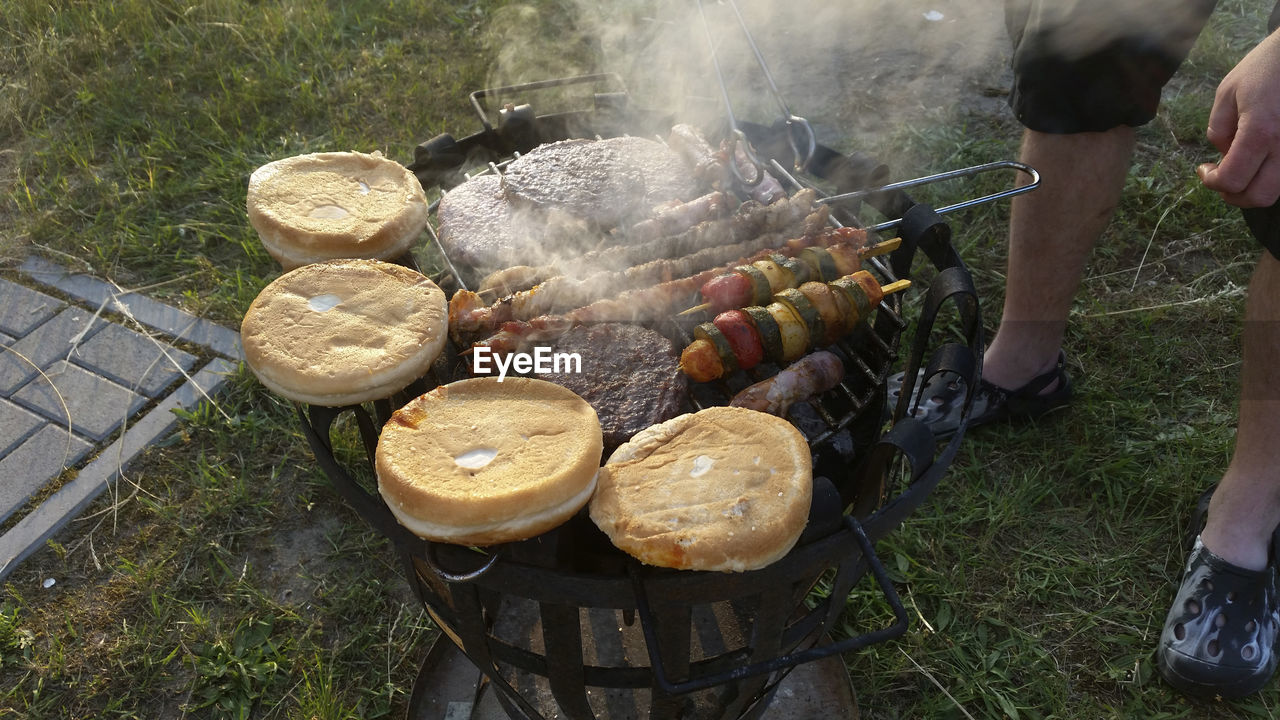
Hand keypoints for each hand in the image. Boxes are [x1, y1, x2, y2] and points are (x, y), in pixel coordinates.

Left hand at [1197, 31, 1279, 207]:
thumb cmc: (1266, 67)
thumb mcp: (1228, 92)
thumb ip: (1219, 129)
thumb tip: (1224, 155)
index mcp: (1261, 131)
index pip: (1232, 179)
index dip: (1211, 181)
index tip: (1204, 169)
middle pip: (1260, 196)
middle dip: (1235, 195)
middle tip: (1221, 179)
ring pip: (1279, 190)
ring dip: (1255, 188)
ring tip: (1240, 168)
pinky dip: (1272, 175)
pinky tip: (1261, 157)